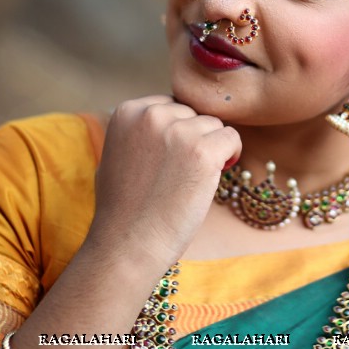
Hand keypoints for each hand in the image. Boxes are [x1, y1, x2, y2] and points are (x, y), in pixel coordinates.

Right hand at [85, 95, 240, 276]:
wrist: (128, 244)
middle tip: (181, 174)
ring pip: (214, 125)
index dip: (176, 133)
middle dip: (193, 139)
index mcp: (128, 111)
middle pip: (193, 113)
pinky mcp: (203, 151)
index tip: (171, 159)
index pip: (171, 105)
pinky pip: (232, 138)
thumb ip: (138, 131)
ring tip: (190, 180)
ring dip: (210, 149)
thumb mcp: (116, 154)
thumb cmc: (122, 208)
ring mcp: (178, 131)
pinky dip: (230, 156)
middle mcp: (151, 114)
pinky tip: (213, 177)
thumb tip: (166, 117)